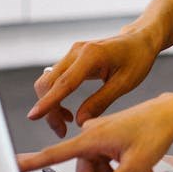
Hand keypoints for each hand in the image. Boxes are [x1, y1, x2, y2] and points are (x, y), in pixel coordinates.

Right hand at [17, 95, 172, 171]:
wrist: (172, 113)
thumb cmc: (155, 133)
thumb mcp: (135, 165)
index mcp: (91, 137)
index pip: (55, 154)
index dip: (32, 163)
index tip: (11, 166)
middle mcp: (90, 134)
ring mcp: (98, 135)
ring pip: (95, 169)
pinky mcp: (106, 137)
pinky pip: (103, 160)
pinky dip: (117, 168)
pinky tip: (140, 169)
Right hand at [27, 29, 159, 136]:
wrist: (139, 40)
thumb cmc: (137, 59)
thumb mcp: (124, 84)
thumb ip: (101, 102)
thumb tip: (79, 122)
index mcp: (92, 55)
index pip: (64, 82)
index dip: (48, 102)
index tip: (33, 116)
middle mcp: (77, 51)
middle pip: (48, 83)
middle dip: (49, 110)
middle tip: (62, 131)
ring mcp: (72, 53)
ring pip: (48, 82)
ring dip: (51, 105)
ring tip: (66, 124)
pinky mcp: (71, 58)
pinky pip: (55, 80)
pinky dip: (56, 97)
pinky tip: (69, 112)